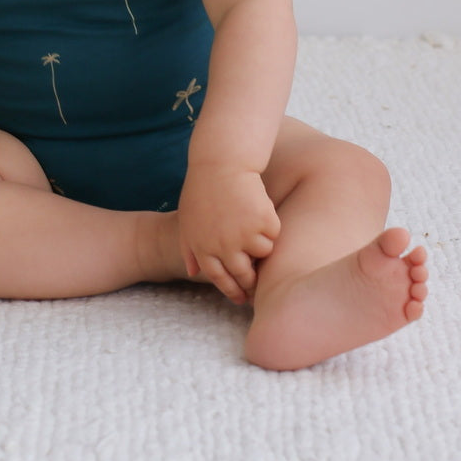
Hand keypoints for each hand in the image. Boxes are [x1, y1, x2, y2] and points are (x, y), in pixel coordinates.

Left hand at [177, 162, 280, 304]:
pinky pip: (274, 233)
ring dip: (262, 242)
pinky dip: (270, 223)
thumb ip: (189, 249)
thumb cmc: (202, 188)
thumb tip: (193, 272)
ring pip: (263, 253)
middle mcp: (224, 246)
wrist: (220, 162)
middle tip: (258, 277)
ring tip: (253, 222)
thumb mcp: (187, 220)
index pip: (220, 279)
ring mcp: (244, 235)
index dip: (232, 291)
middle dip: (252, 280)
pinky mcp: (262, 221)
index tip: (241, 298)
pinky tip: (259, 207)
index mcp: (203, 248)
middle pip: (244, 275)